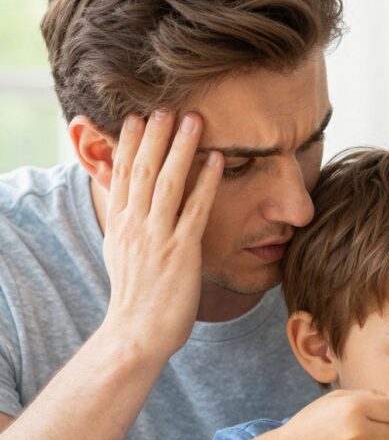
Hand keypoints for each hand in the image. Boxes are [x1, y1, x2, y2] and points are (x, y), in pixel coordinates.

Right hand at [99, 111, 223, 361]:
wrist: (137, 333)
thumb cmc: (136, 301)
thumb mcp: (123, 257)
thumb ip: (128, 229)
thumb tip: (130, 210)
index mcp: (120, 225)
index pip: (122, 174)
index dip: (131, 143)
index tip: (138, 117)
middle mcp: (135, 225)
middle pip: (143, 169)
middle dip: (155, 136)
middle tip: (167, 106)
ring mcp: (157, 237)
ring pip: (167, 181)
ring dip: (181, 148)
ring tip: (194, 120)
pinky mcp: (181, 252)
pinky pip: (195, 209)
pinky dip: (206, 182)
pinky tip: (217, 160)